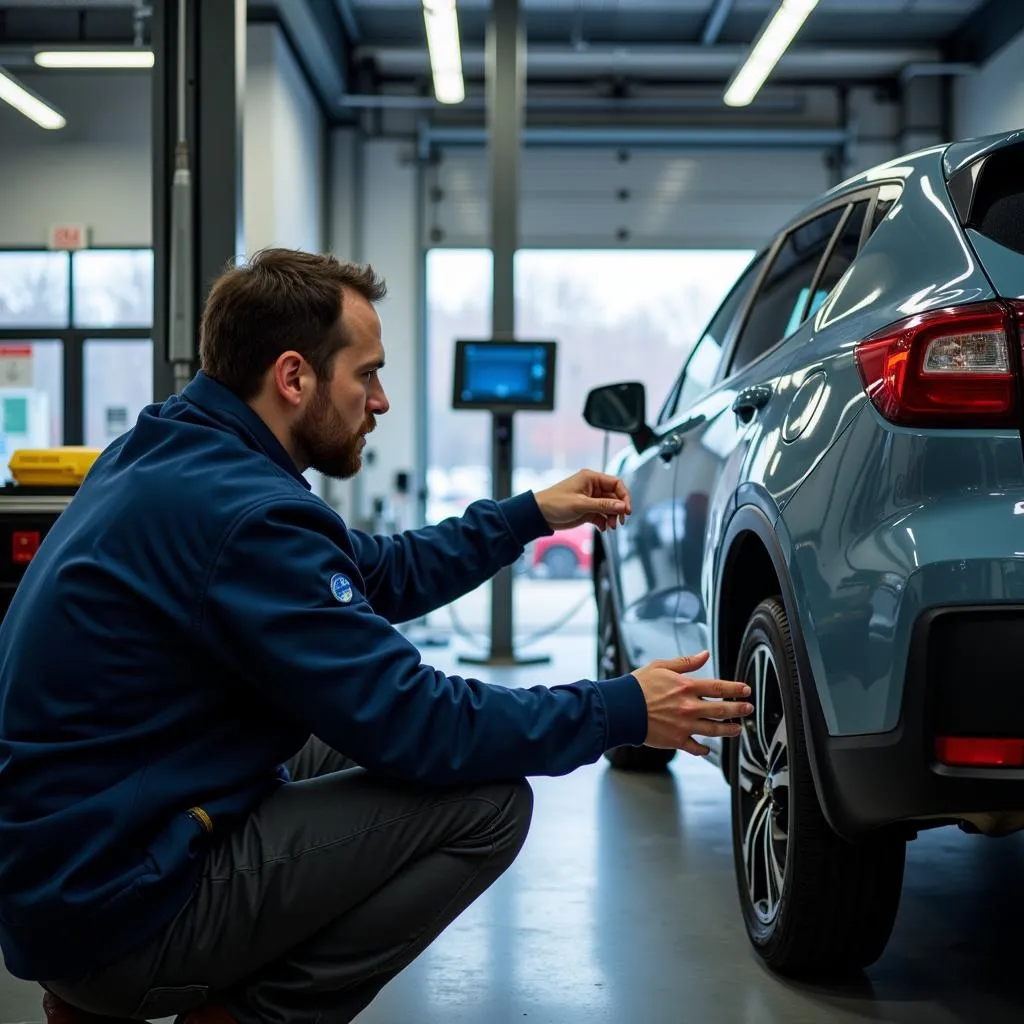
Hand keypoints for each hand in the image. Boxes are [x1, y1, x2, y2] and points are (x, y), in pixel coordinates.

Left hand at [534, 469, 631, 532]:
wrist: (539, 515)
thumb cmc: (555, 503)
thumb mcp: (581, 504)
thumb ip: (603, 505)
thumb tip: (622, 506)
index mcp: (591, 478)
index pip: (616, 483)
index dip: (624, 496)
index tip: (627, 510)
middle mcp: (592, 487)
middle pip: (615, 497)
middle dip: (618, 509)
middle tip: (620, 521)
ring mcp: (590, 499)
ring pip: (609, 507)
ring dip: (612, 517)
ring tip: (610, 526)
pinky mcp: (587, 510)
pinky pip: (601, 515)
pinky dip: (604, 522)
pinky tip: (602, 528)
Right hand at [631, 651, 752, 756]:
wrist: (620, 708)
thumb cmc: (637, 687)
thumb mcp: (660, 666)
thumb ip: (685, 663)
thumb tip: (704, 655)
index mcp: (686, 687)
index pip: (718, 687)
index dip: (735, 688)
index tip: (746, 690)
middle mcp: (688, 707)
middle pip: (722, 709)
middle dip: (739, 709)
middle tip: (748, 709)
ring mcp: (684, 725)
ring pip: (714, 730)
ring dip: (729, 729)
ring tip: (737, 728)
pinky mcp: (676, 740)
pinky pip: (695, 747)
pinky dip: (704, 749)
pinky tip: (708, 749)